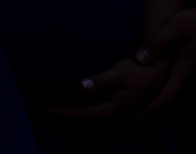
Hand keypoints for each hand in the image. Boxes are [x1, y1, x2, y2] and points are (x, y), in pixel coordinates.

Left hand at [38, 56, 170, 122]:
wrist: (162, 74)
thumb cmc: (141, 69)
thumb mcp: (121, 71)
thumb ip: (101, 81)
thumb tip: (81, 86)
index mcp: (110, 111)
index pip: (75, 115)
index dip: (56, 113)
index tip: (38, 108)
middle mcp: (111, 121)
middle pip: (77, 125)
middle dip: (55, 120)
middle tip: (33, 114)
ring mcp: (115, 121)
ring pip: (83, 127)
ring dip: (63, 122)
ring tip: (46, 117)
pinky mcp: (117, 117)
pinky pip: (91, 124)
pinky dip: (75, 121)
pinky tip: (68, 116)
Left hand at [131, 7, 195, 117]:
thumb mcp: (175, 26)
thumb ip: (157, 42)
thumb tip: (139, 59)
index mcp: (184, 72)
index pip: (165, 99)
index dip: (148, 111)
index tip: (133, 121)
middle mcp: (192, 79)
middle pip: (170, 102)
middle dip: (151, 112)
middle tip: (132, 120)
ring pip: (178, 96)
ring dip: (161, 103)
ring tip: (143, 107)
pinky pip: (184, 88)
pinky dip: (171, 93)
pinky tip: (162, 89)